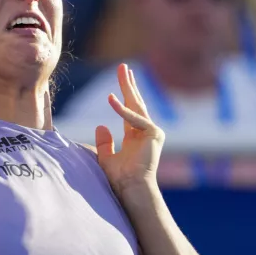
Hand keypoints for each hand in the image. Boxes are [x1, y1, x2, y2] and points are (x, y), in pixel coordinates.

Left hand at [95, 63, 165, 201]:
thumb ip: (104, 142)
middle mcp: (145, 131)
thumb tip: (101, 126)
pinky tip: (111, 99)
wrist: (130, 187)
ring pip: (137, 105)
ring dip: (128, 87)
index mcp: (135, 136)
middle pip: (136, 102)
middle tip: (123, 67)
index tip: (122, 79)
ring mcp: (152, 132)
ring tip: (122, 70)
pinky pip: (135, 118)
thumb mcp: (106, 157)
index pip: (130, 110)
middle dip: (128, 84)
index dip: (124, 94)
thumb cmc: (119, 177)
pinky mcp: (154, 134)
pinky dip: (122, 110)